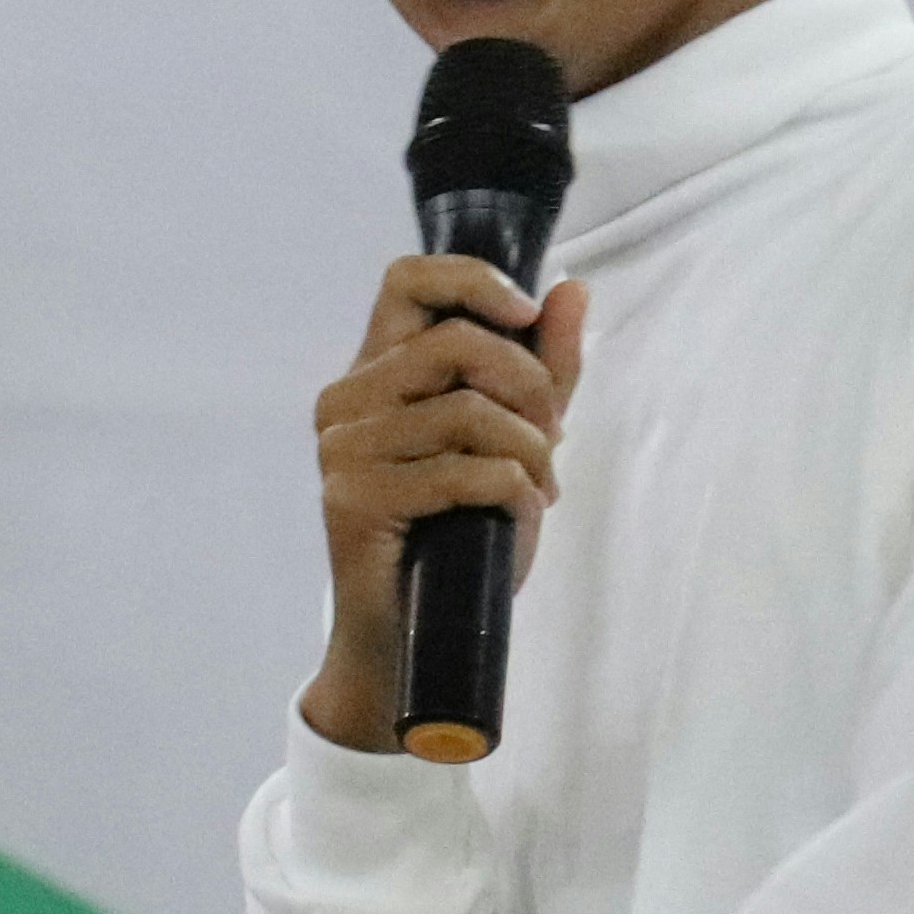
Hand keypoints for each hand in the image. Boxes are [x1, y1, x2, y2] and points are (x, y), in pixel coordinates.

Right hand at [300, 251, 590, 752]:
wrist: (415, 634)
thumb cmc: (460, 535)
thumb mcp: (515, 439)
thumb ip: (543, 365)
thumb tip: (570, 289)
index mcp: (376, 372)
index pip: (407, 279)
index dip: (472, 280)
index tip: (525, 313)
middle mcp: (346, 400)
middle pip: (458, 343)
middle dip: (532, 388)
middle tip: (552, 440)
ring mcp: (343, 449)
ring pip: (470, 411)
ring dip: (531, 454)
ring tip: (538, 489)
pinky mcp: (353, 498)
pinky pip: (465, 472)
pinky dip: (514, 494)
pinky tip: (515, 516)